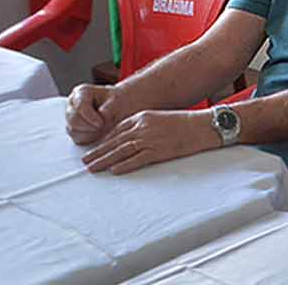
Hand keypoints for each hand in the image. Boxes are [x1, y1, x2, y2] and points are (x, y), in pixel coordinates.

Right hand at [65, 83, 118, 145]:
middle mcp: (72, 103)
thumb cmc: (114, 102)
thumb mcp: (117, 101)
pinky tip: (97, 133)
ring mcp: (70, 117)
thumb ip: (110, 108)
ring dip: (89, 133)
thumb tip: (102, 115)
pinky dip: (87, 138)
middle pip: (73, 120)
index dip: (91, 117)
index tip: (101, 123)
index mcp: (81, 92)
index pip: (80, 106)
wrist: (115, 108)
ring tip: (102, 128)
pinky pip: (76, 138)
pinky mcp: (72, 129)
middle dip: (90, 127)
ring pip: (73, 130)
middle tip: (103, 127)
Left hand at [77, 109, 218, 174]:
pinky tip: (114, 171)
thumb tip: (131, 140)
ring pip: (121, 151)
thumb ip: (143, 127)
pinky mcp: (158, 151)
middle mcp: (142, 126)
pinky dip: (124, 165)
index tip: (94, 150)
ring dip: (105, 160)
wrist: (202, 125)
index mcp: (141, 117)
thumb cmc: (183, 124)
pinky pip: (137, 159)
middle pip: (114, 141)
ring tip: (93, 168)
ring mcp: (149, 138)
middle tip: (85, 161)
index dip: (103, 141)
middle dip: (98, 152)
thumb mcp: (159, 120)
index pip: (116, 130)